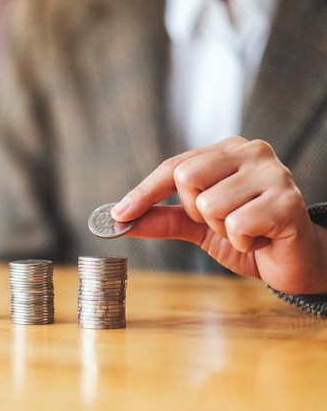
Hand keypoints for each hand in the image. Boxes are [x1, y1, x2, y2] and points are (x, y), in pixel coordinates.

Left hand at [111, 137, 326, 293]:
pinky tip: (260, 239)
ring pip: (209, 205)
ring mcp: (273, 173)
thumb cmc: (247, 235)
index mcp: (228, 150)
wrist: (293, 261)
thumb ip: (161, 218)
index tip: (118, 214)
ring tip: (245, 229)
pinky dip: (241, 242)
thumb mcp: (196, 226)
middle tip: (220, 221)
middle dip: (194, 211)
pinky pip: (236, 225)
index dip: (144, 192)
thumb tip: (120, 219)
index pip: (174, 166)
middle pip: (187, 177)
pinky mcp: (287, 202)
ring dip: (220, 229)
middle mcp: (251, 152)